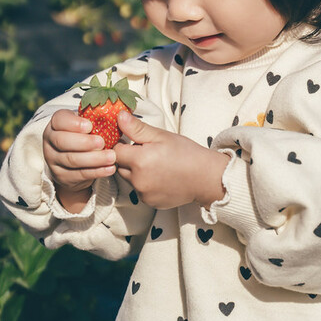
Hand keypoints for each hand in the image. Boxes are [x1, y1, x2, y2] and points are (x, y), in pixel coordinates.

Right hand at [43, 108, 116, 198]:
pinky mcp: (61, 176)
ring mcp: (54, 159)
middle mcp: (51, 140)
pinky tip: (110, 168)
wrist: (77, 163)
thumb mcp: (90, 124)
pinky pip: (79, 174)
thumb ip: (101, 119)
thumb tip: (123, 115)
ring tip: (112, 156)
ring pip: (72, 159)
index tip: (90, 126)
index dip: (74, 123)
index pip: (59, 119)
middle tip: (102, 142)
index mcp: (56, 123)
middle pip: (62, 141)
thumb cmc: (87, 136)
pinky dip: (96, 172)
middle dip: (84, 142)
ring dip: (94, 159)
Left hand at [114, 110, 228, 209]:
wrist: (205, 177)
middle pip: (119, 166)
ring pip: (129, 180)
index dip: (121, 144)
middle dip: (128, 158)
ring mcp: (143, 194)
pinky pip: (140, 191)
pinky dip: (145, 184)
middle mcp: (138, 180)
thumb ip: (137, 128)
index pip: (115, 151)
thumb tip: (119, 117)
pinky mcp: (150, 203)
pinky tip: (160, 177)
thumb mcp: (161, 136)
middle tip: (147, 152)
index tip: (132, 141)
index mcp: (139, 160)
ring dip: (135, 172)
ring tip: (156, 165)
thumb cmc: (185, 152)